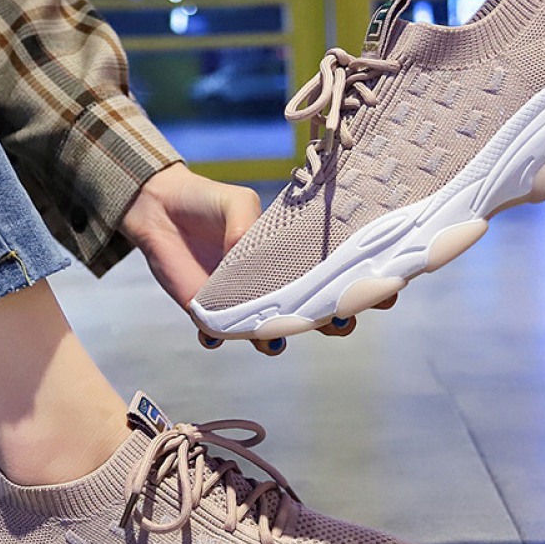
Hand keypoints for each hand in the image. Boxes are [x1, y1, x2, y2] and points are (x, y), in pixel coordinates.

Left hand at [121, 163, 394, 354]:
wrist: (159, 210)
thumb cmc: (210, 202)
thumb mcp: (239, 203)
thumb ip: (248, 225)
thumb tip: (246, 254)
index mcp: (295, 259)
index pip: (339, 279)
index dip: (367, 289)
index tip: (385, 291)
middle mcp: (277, 288)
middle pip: (319, 318)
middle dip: (336, 324)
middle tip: (339, 318)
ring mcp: (245, 305)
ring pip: (275, 337)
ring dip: (278, 341)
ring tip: (273, 335)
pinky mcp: (210, 314)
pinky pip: (220, 337)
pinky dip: (219, 340)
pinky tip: (214, 334)